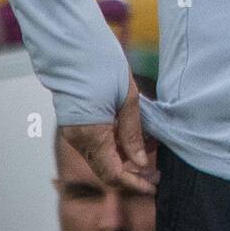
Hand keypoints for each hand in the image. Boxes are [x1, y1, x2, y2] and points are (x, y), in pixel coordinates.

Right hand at [60, 70, 158, 192]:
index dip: (135, 184)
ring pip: (102, 158)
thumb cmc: (100, 64)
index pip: (114, 175)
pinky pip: (96, 144)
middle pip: (107, 170)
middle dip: (133, 173)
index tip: (154, 186)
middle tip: (157, 171)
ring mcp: (74, 132)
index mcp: (92, 135)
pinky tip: (134, 138)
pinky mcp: (75, 123)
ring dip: (125, 159)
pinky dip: (115, 146)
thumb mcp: (128, 98)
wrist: (71, 44)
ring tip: (151, 149)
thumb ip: (133, 133)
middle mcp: (78, 139)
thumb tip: (140, 162)